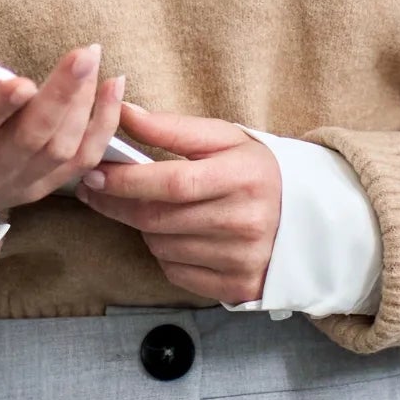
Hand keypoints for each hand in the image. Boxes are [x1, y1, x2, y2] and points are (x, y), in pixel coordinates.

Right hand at [0, 43, 127, 248]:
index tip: (17, 80)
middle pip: (32, 141)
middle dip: (61, 96)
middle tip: (83, 52)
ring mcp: (18, 184)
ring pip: (62, 151)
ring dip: (87, 108)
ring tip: (99, 63)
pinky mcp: (40, 186)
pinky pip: (81, 162)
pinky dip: (103, 129)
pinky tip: (116, 89)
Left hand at [74, 98, 280, 304]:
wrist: (305, 216)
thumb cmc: (253, 169)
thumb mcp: (222, 137)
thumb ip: (171, 126)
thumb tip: (123, 113)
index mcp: (242, 176)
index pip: (172, 182)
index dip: (127, 180)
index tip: (94, 172)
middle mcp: (244, 221)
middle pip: (159, 218)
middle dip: (118, 203)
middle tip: (94, 189)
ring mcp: (241, 259)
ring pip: (162, 246)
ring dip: (143, 227)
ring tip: (149, 207)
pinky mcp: (237, 286)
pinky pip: (176, 272)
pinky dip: (164, 252)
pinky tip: (175, 234)